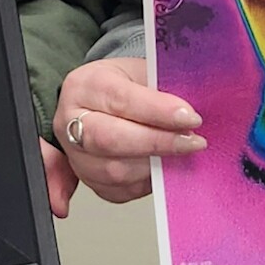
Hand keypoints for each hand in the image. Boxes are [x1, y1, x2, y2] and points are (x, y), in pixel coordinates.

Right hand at [50, 55, 206, 205]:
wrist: (101, 103)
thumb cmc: (123, 86)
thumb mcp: (142, 74)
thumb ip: (161, 92)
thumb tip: (190, 113)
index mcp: (85, 85)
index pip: (122, 100)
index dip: (159, 111)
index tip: (190, 118)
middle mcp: (71, 121)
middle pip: (110, 140)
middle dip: (158, 143)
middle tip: (192, 142)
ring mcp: (76, 154)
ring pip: (115, 171)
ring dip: (155, 165)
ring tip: (182, 154)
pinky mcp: (87, 180)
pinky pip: (119, 190)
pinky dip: (146, 182)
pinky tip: (162, 166)